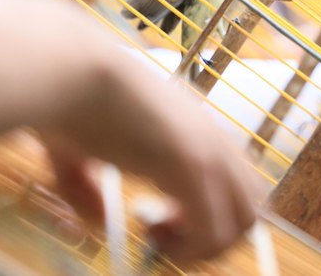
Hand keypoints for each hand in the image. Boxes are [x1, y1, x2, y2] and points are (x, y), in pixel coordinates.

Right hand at [41, 63, 262, 262]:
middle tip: (165, 236)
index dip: (206, 214)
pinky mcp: (193, 163)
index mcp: (195, 129)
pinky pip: (214, 231)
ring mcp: (208, 149)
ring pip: (245, 222)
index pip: (236, 182)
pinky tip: (152, 236)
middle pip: (251, 206)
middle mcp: (211, 138)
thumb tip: (98, 220)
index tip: (160, 221)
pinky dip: (189, 250)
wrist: (71, 70)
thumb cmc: (70, 101)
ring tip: (160, 239)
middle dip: (214, 236)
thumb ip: (86, 188)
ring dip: (206, 246)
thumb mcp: (78, 151)